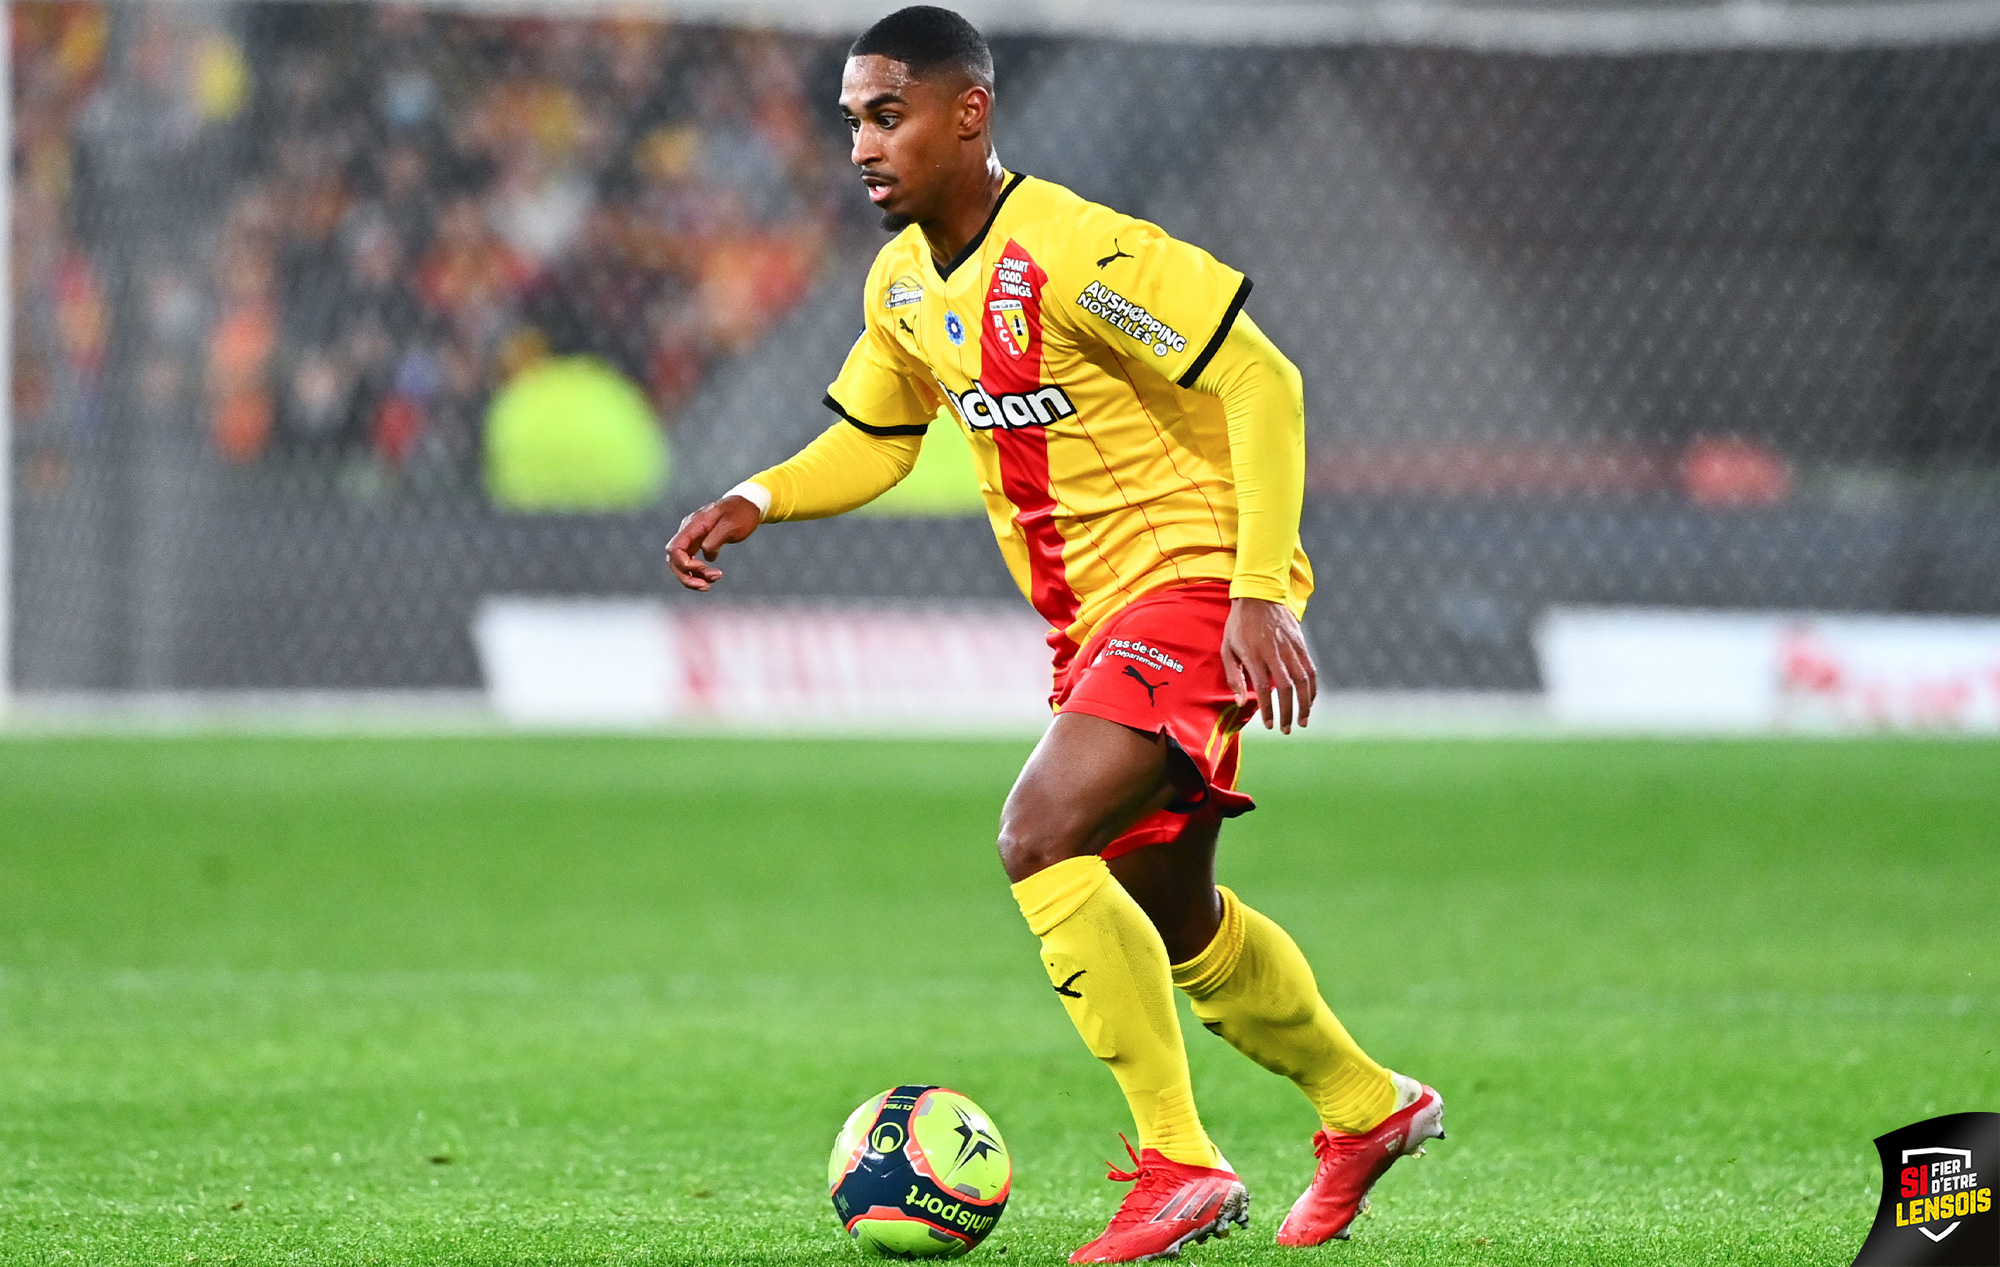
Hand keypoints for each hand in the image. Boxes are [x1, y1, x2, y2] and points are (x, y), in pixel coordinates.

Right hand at [665, 495, 761, 590]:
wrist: (748, 503)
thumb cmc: (741, 513)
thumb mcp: (731, 525)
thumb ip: (715, 540)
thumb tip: (707, 556)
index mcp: (694, 525)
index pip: (675, 548)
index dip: (683, 564)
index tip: (702, 568)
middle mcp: (688, 531)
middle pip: (674, 560)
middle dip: (687, 576)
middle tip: (707, 586)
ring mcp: (692, 537)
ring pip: (681, 564)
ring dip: (693, 577)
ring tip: (713, 581)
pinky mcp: (698, 543)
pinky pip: (690, 561)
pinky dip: (698, 573)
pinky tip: (711, 577)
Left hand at [1221, 597, 1317, 733]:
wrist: (1259, 595)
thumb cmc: (1239, 625)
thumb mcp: (1227, 648)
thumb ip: (1234, 676)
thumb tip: (1241, 702)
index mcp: (1254, 655)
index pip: (1265, 688)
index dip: (1269, 709)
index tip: (1270, 725)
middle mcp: (1275, 652)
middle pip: (1287, 687)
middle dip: (1288, 712)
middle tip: (1287, 729)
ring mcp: (1290, 647)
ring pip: (1303, 680)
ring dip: (1305, 703)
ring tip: (1303, 720)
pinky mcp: (1301, 643)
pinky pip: (1310, 669)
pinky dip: (1312, 687)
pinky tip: (1310, 701)